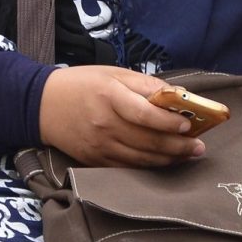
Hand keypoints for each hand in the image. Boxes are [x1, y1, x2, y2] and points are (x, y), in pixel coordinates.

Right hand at [38, 65, 205, 167]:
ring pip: (140, 158)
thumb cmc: (83, 84)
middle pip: (147, 140)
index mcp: (109, 96)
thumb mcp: (114, 74)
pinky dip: (149, 166)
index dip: (169, 122)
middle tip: (199, 147)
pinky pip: (127, 167)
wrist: (42, 105)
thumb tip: (178, 95)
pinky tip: (165, 162)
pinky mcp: (94, 160)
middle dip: (178, 146)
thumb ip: (146, 85)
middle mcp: (104, 124)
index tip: (188, 125)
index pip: (144, 114)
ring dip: (169, 159)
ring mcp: (99, 145)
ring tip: (189, 155)